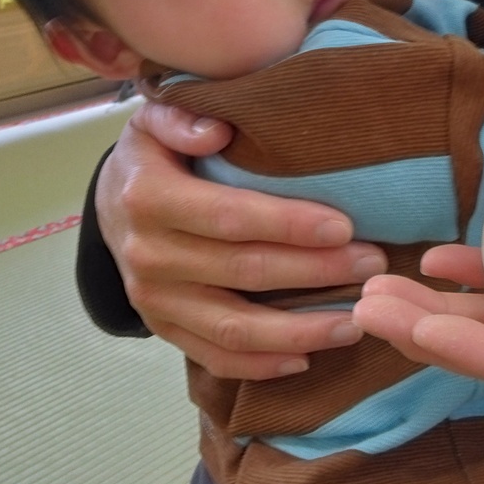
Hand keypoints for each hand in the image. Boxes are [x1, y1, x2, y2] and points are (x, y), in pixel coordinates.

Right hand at [95, 99, 384, 377]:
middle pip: (243, 272)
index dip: (289, 224)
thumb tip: (218, 132)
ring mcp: (153, 300)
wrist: (110, 203)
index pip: (229, 216)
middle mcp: (147, 254)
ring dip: (300, 330)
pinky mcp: (162, 330)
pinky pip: (214, 357)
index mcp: (148, 197)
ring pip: (234, 328)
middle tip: (373, 266)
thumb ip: (182, 118)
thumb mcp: (154, 118)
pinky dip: (262, 366)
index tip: (345, 226)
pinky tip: (308, 357)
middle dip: (315, 271)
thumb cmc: (153, 155)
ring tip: (355, 323)